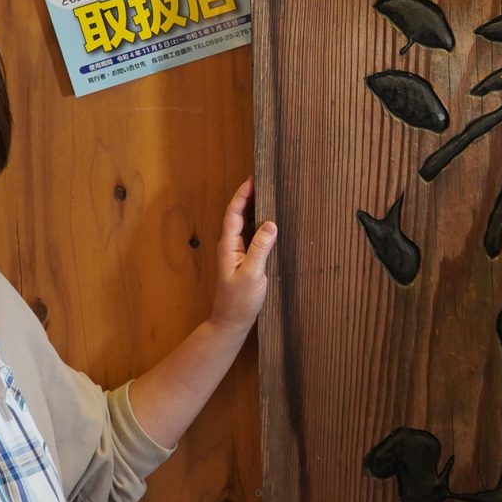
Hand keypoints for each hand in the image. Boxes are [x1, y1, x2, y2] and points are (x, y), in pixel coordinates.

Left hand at [212, 178, 276, 331]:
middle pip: (239, 215)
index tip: (252, 179)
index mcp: (229, 245)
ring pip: (246, 225)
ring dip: (256, 210)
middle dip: (249, 197)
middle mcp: (231, 245)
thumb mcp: (252, 273)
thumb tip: (271, 223)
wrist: (231, 322)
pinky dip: (261, 226)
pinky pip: (253, 237)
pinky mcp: (245, 261)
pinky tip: (272, 224)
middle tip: (264, 182)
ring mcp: (238, 253)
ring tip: (270, 196)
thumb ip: (260, 248)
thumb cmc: (239, 300)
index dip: (242, 195)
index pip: (234, 213)